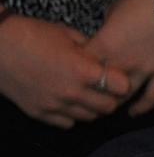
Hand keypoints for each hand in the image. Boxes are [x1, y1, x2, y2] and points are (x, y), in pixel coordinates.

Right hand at [0, 15, 129, 127]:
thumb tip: (105, 58)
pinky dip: (72, 115)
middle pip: (109, 107)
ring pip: (90, 118)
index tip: (116, 76)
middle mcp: (72, 92)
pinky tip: (67, 102)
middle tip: (103, 89)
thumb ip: (90, 49)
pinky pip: (68, 123)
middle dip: (110, 98)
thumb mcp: (65, 34)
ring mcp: (55, 105)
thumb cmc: (29, 33)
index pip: (121, 87)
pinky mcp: (40, 113)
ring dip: (92, 108)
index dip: (121, 81)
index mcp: (82, 70)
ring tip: (85, 95)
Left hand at [84, 0, 153, 116]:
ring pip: (123, 96)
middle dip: (91, 92)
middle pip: (99, 86)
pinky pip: (152, 96)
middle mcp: (123, 61)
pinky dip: (141, 107)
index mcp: (105, 43)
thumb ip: (108, 29)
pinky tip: (132, 113)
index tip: (73, 72)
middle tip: (84, 95)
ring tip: (105, 106)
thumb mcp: (114, 9)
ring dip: (113, 102)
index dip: (75, 70)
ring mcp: (145, 69)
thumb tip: (106, 37)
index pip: (82, 66)